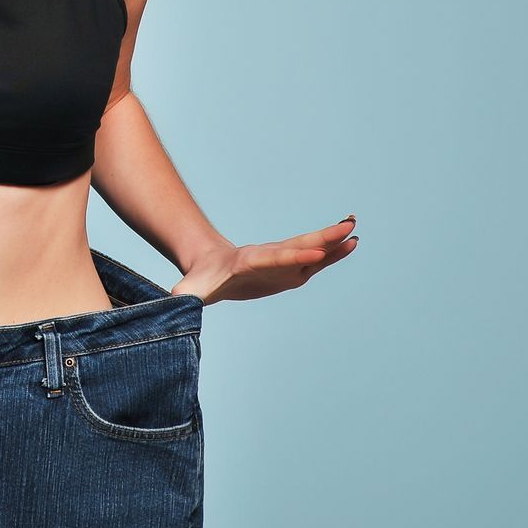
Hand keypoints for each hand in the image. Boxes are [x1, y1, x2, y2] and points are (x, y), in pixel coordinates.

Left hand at [168, 216, 358, 304]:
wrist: (209, 264)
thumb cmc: (201, 280)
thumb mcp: (191, 289)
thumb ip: (185, 294)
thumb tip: (172, 301)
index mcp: (250, 261)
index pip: (275, 258)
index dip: (294, 258)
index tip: (315, 254)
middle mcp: (271, 256)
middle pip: (299, 245)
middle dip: (322, 238)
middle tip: (346, 226)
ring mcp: (283, 261)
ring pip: (311, 249)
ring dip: (333, 240)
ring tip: (355, 229)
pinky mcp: (291, 269)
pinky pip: (317, 261)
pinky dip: (334, 253)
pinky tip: (352, 244)